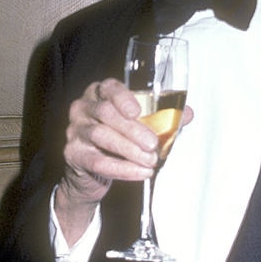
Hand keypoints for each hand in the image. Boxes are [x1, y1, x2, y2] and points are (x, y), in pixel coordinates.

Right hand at [55, 78, 192, 245]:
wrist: (92, 174)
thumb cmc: (117, 141)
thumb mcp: (139, 126)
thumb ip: (162, 118)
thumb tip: (187, 114)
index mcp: (99, 94)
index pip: (108, 88)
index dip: (122, 98)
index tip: (138, 111)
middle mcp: (83, 108)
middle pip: (106, 113)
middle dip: (132, 129)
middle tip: (153, 144)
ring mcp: (75, 131)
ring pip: (101, 136)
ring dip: (129, 150)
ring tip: (150, 160)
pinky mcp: (73, 154)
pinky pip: (97, 161)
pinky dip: (122, 168)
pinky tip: (140, 172)